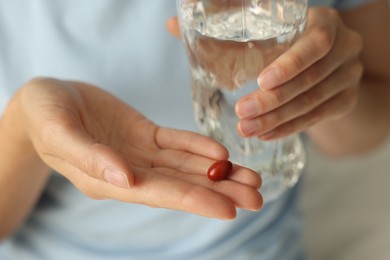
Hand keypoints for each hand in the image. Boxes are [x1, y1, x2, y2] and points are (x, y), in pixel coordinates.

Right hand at [16, 78, 261, 218]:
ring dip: (220, 172)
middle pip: (182, 184)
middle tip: (257, 198)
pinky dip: (198, 147)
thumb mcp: (60, 134)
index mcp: (111, 180)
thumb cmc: (45, 118)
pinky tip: (222, 153)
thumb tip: (124, 180)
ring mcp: (140, 153)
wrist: (45, 100)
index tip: (229, 209)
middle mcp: (131, 172)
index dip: (195, 200)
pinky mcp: (145, 135)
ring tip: (252, 178)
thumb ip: (90, 158)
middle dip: (220, 191)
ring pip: (186, 166)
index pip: (160, 194)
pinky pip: (176, 142)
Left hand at [235, 8, 362, 139]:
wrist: (321, 64)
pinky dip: (288, 127)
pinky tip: (266, 134)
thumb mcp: (271, 35)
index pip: (315, 44)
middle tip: (242, 113)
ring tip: (247, 128)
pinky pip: (316, 117)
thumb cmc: (286, 44)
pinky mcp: (346, 100)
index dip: (289, 65)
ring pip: (311, 102)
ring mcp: (349, 76)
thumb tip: (190, 37)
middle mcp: (346, 47)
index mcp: (326, 23)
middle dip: (272, 100)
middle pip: (310, 78)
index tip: (260, 81)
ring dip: (276, 119)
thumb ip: (238, 39)